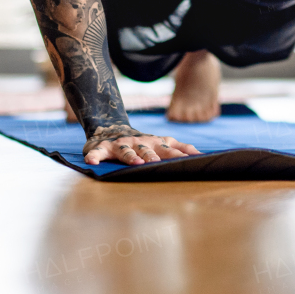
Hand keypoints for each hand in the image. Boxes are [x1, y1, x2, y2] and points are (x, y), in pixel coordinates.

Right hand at [83, 124, 200, 165]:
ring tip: (136, 163)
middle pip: (148, 150)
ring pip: (126, 151)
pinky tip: (91, 162)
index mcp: (156, 144)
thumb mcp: (163, 144)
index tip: (192, 163)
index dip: (180, 156)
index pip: (171, 150)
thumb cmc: (143, 144)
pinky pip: (97, 152)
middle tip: (158, 164)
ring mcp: (121, 144)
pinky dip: (94, 156)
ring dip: (130, 157)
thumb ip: (181, 149)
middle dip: (153, 157)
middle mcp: (139, 143)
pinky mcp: (103, 147)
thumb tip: (202, 155)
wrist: (112, 130)